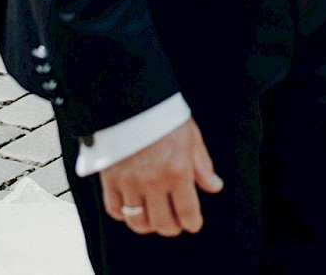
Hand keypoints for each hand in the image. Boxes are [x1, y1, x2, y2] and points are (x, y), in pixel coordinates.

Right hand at [100, 118, 222, 236]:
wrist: (132, 98)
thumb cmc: (165, 115)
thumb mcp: (191, 136)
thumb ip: (202, 165)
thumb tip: (215, 187)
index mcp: (178, 171)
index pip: (187, 212)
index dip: (192, 223)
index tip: (193, 224)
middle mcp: (153, 182)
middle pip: (163, 223)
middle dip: (172, 227)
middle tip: (175, 224)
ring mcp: (130, 183)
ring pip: (138, 222)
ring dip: (148, 225)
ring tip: (154, 219)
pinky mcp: (110, 179)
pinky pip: (115, 210)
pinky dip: (123, 215)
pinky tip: (131, 209)